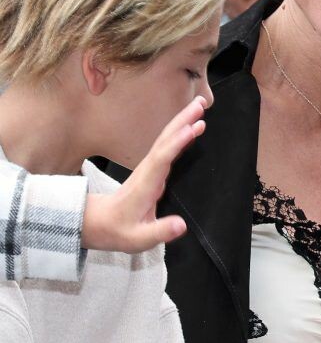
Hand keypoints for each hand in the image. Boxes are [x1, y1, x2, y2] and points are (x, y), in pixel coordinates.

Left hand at [84, 97, 206, 252]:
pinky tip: (191, 127)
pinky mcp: (152, 171)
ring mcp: (149, 169)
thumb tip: (182, 224)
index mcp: (145, 185)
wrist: (97, 224)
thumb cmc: (118, 231)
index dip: (177, 143)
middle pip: (165, 140)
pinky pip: (168, 147)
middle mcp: (147, 171)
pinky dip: (180, 134)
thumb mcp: (137, 239)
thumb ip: (160, 232)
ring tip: (200, 106)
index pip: (162, 159)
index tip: (194, 128)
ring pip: (166, 139)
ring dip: (182, 121)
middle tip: (201, 103)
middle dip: (182, 120)